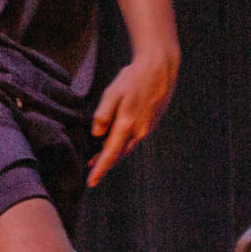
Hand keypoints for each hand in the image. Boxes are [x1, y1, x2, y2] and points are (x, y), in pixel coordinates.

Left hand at [87, 51, 178, 188]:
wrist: (160, 69)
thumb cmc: (133, 78)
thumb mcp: (113, 92)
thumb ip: (103, 114)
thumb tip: (96, 134)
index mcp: (127, 125)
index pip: (110, 154)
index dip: (100, 169)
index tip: (91, 182)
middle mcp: (139, 131)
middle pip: (119, 154)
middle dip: (105, 163)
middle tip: (90, 169)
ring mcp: (146, 128)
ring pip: (127, 147)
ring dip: (113, 153)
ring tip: (98, 156)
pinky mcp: (150, 123)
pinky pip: (134, 138)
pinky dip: (123, 143)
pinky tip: (115, 139)